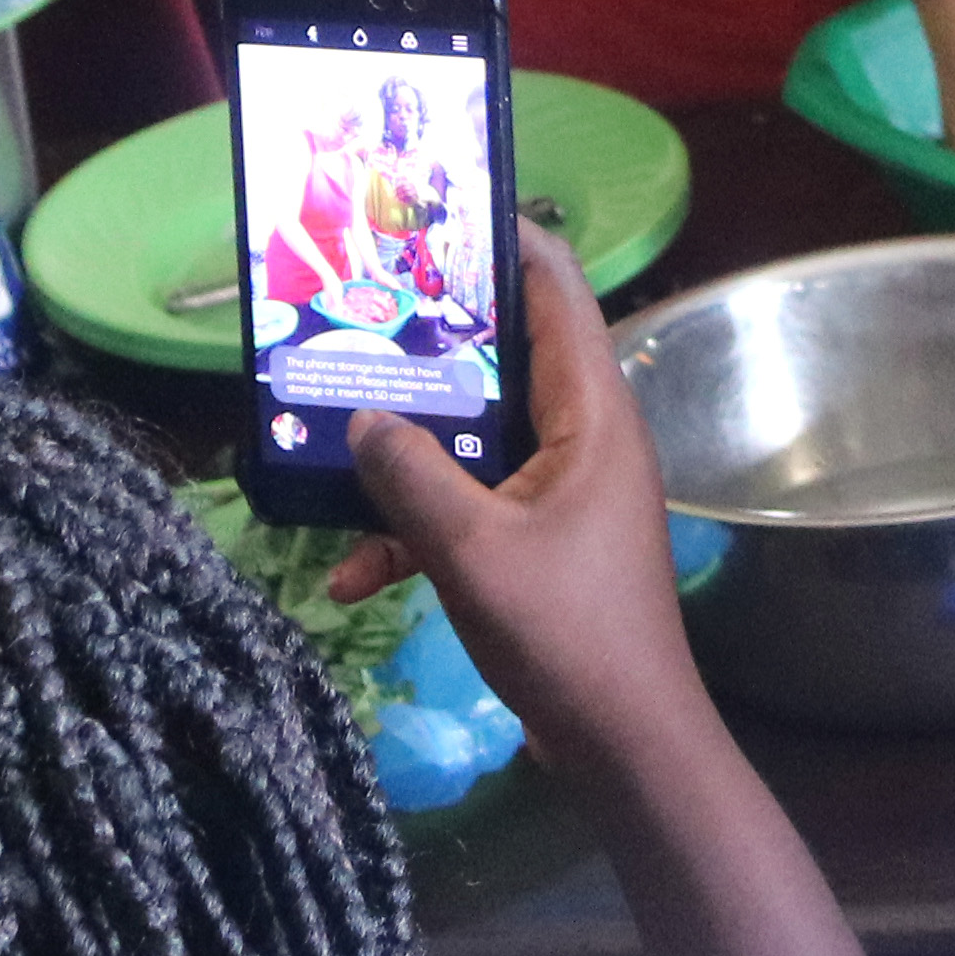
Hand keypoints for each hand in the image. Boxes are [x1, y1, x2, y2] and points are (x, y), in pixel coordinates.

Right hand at [333, 226, 716, 768]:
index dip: (505, 242)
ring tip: (329, 444)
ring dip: (409, 456)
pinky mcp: (547, 543)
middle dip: (427, 351)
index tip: (435, 213)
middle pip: (504, 362)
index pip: (556, 292)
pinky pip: (476, 510)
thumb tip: (358, 415)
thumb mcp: (470, 549)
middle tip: (354, 319)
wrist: (626, 743)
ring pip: (479, 442)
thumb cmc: (566, 630)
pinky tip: (353, 576)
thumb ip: (409, 476)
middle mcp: (586, 436)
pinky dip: (421, 531)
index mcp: (592, 412)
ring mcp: (567, 492)